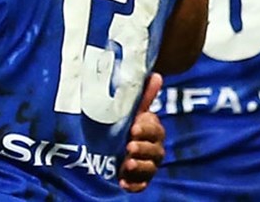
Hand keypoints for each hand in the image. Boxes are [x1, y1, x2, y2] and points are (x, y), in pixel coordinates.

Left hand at [120, 73, 166, 192]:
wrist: (101, 146)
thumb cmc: (119, 125)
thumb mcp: (127, 111)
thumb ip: (142, 97)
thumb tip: (157, 75)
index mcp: (151, 131)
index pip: (155, 131)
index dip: (147, 129)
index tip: (133, 128)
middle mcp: (152, 149)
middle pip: (155, 151)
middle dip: (143, 148)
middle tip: (129, 146)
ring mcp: (145, 165)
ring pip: (149, 168)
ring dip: (140, 166)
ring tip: (126, 163)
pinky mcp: (137, 180)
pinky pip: (140, 185)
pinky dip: (133, 184)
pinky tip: (123, 182)